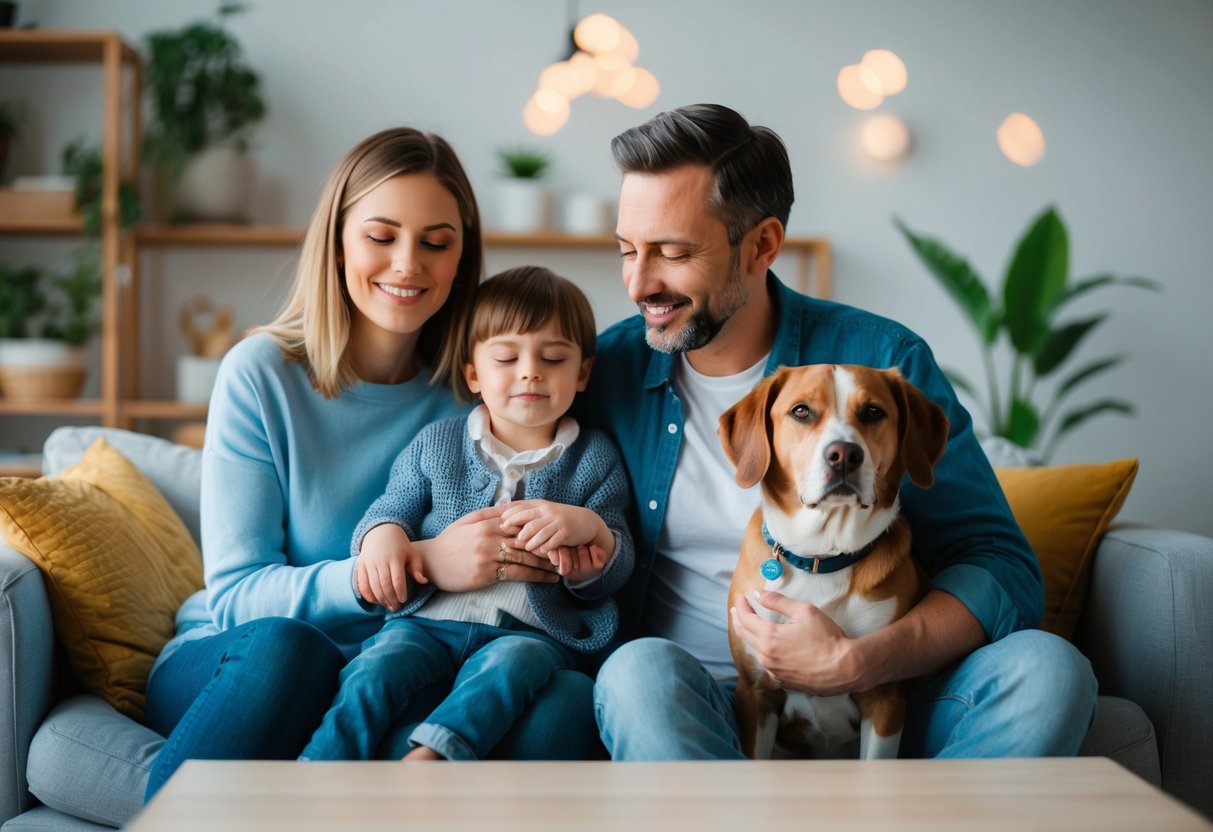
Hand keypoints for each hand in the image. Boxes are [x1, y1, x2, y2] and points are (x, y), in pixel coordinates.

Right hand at [356, 523, 426, 611]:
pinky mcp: (360, 565)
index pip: (397, 579)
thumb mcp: (412, 553)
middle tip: (396, 607)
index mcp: (395, 558)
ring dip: (380, 599)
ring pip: (373, 586)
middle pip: (384, 585)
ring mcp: (369, 563)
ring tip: (388, 606)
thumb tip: (424, 582)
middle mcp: (380, 560)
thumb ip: (418, 568)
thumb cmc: (400, 546)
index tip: (404, 600)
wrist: (381, 531)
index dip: (400, 592)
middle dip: (391, 599)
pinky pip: (362, 584)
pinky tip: (376, 601)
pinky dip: (368, 595)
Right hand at [411, 505, 559, 591]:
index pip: (520, 522)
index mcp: (485, 522)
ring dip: (548, 561)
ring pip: (525, 557)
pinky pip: (517, 574)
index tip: (558, 531)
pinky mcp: (486, 573)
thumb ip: (490, 514)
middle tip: (570, 548)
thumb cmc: (449, 543)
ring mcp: (487, 555)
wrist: (429, 563)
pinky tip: (550, 579)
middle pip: (527, 538)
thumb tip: (511, 506)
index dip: (541, 527)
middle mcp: (488, 537)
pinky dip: (536, 576)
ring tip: (565, 564)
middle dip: (550, 543)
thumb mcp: (467, 522)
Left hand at [499, 500, 613, 576]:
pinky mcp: (565, 532)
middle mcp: (546, 511)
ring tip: (522, 547)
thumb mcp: (543, 513)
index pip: (516, 507)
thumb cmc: (560, 519)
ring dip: (526, 540)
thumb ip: (526, 515)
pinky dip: (543, 547)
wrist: (586, 522)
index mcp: (538, 505)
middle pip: (524, 517)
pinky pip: (551, 541)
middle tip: (503, 534)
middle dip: (512, 525)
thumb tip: (502, 517)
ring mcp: (556, 521)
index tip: (486, 521)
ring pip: (536, 530)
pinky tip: (539, 552)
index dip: (503, 514)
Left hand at [729, 590, 862, 696]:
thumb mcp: (804, 611)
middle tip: (736, 610)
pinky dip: (764, 653)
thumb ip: (778, 601)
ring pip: (756, 651)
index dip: (741, 606)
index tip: (740, 597)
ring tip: (748, 626)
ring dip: (750, 636)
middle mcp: (767, 657)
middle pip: (745, 635)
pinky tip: (767, 648)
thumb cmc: (827, 638)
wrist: (845, 668)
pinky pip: (768, 665)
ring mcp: (774, 671)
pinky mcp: (783, 682)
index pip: (746, 618)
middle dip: (739, 619)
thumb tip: (757, 594)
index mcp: (769, 637)